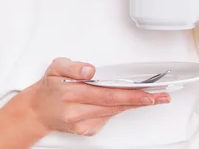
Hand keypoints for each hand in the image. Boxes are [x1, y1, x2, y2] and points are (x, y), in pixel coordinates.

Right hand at [22, 57, 170, 136]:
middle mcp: (78, 112)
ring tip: (155, 97)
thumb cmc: (49, 88)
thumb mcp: (56, 67)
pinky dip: (119, 109)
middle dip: (140, 100)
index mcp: (72, 94)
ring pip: (114, 112)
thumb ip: (72, 66)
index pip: (107, 95)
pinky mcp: (86, 130)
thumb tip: (90, 69)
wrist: (37, 111)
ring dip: (135, 104)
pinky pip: (108, 117)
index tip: (148, 94)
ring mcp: (82, 124)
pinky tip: (130, 102)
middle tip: (161, 96)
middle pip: (115, 105)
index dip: (130, 95)